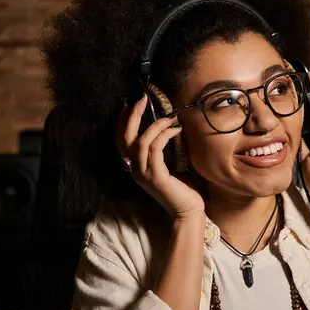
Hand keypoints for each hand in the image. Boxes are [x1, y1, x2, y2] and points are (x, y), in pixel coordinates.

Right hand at [116, 95, 204, 219]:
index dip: (123, 122)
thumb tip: (167, 127)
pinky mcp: (155, 176)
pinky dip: (164, 135)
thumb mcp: (168, 165)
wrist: (188, 211)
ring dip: (155, 125)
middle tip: (142, 98)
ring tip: (170, 117)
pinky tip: (175, 130)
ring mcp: (143, 173)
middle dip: (134, 116)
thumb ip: (161, 151)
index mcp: (135, 167)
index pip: (122, 141)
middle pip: (126, 138)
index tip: (130, 105)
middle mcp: (135, 170)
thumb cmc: (182, 188)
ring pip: (141, 141)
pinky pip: (155, 148)